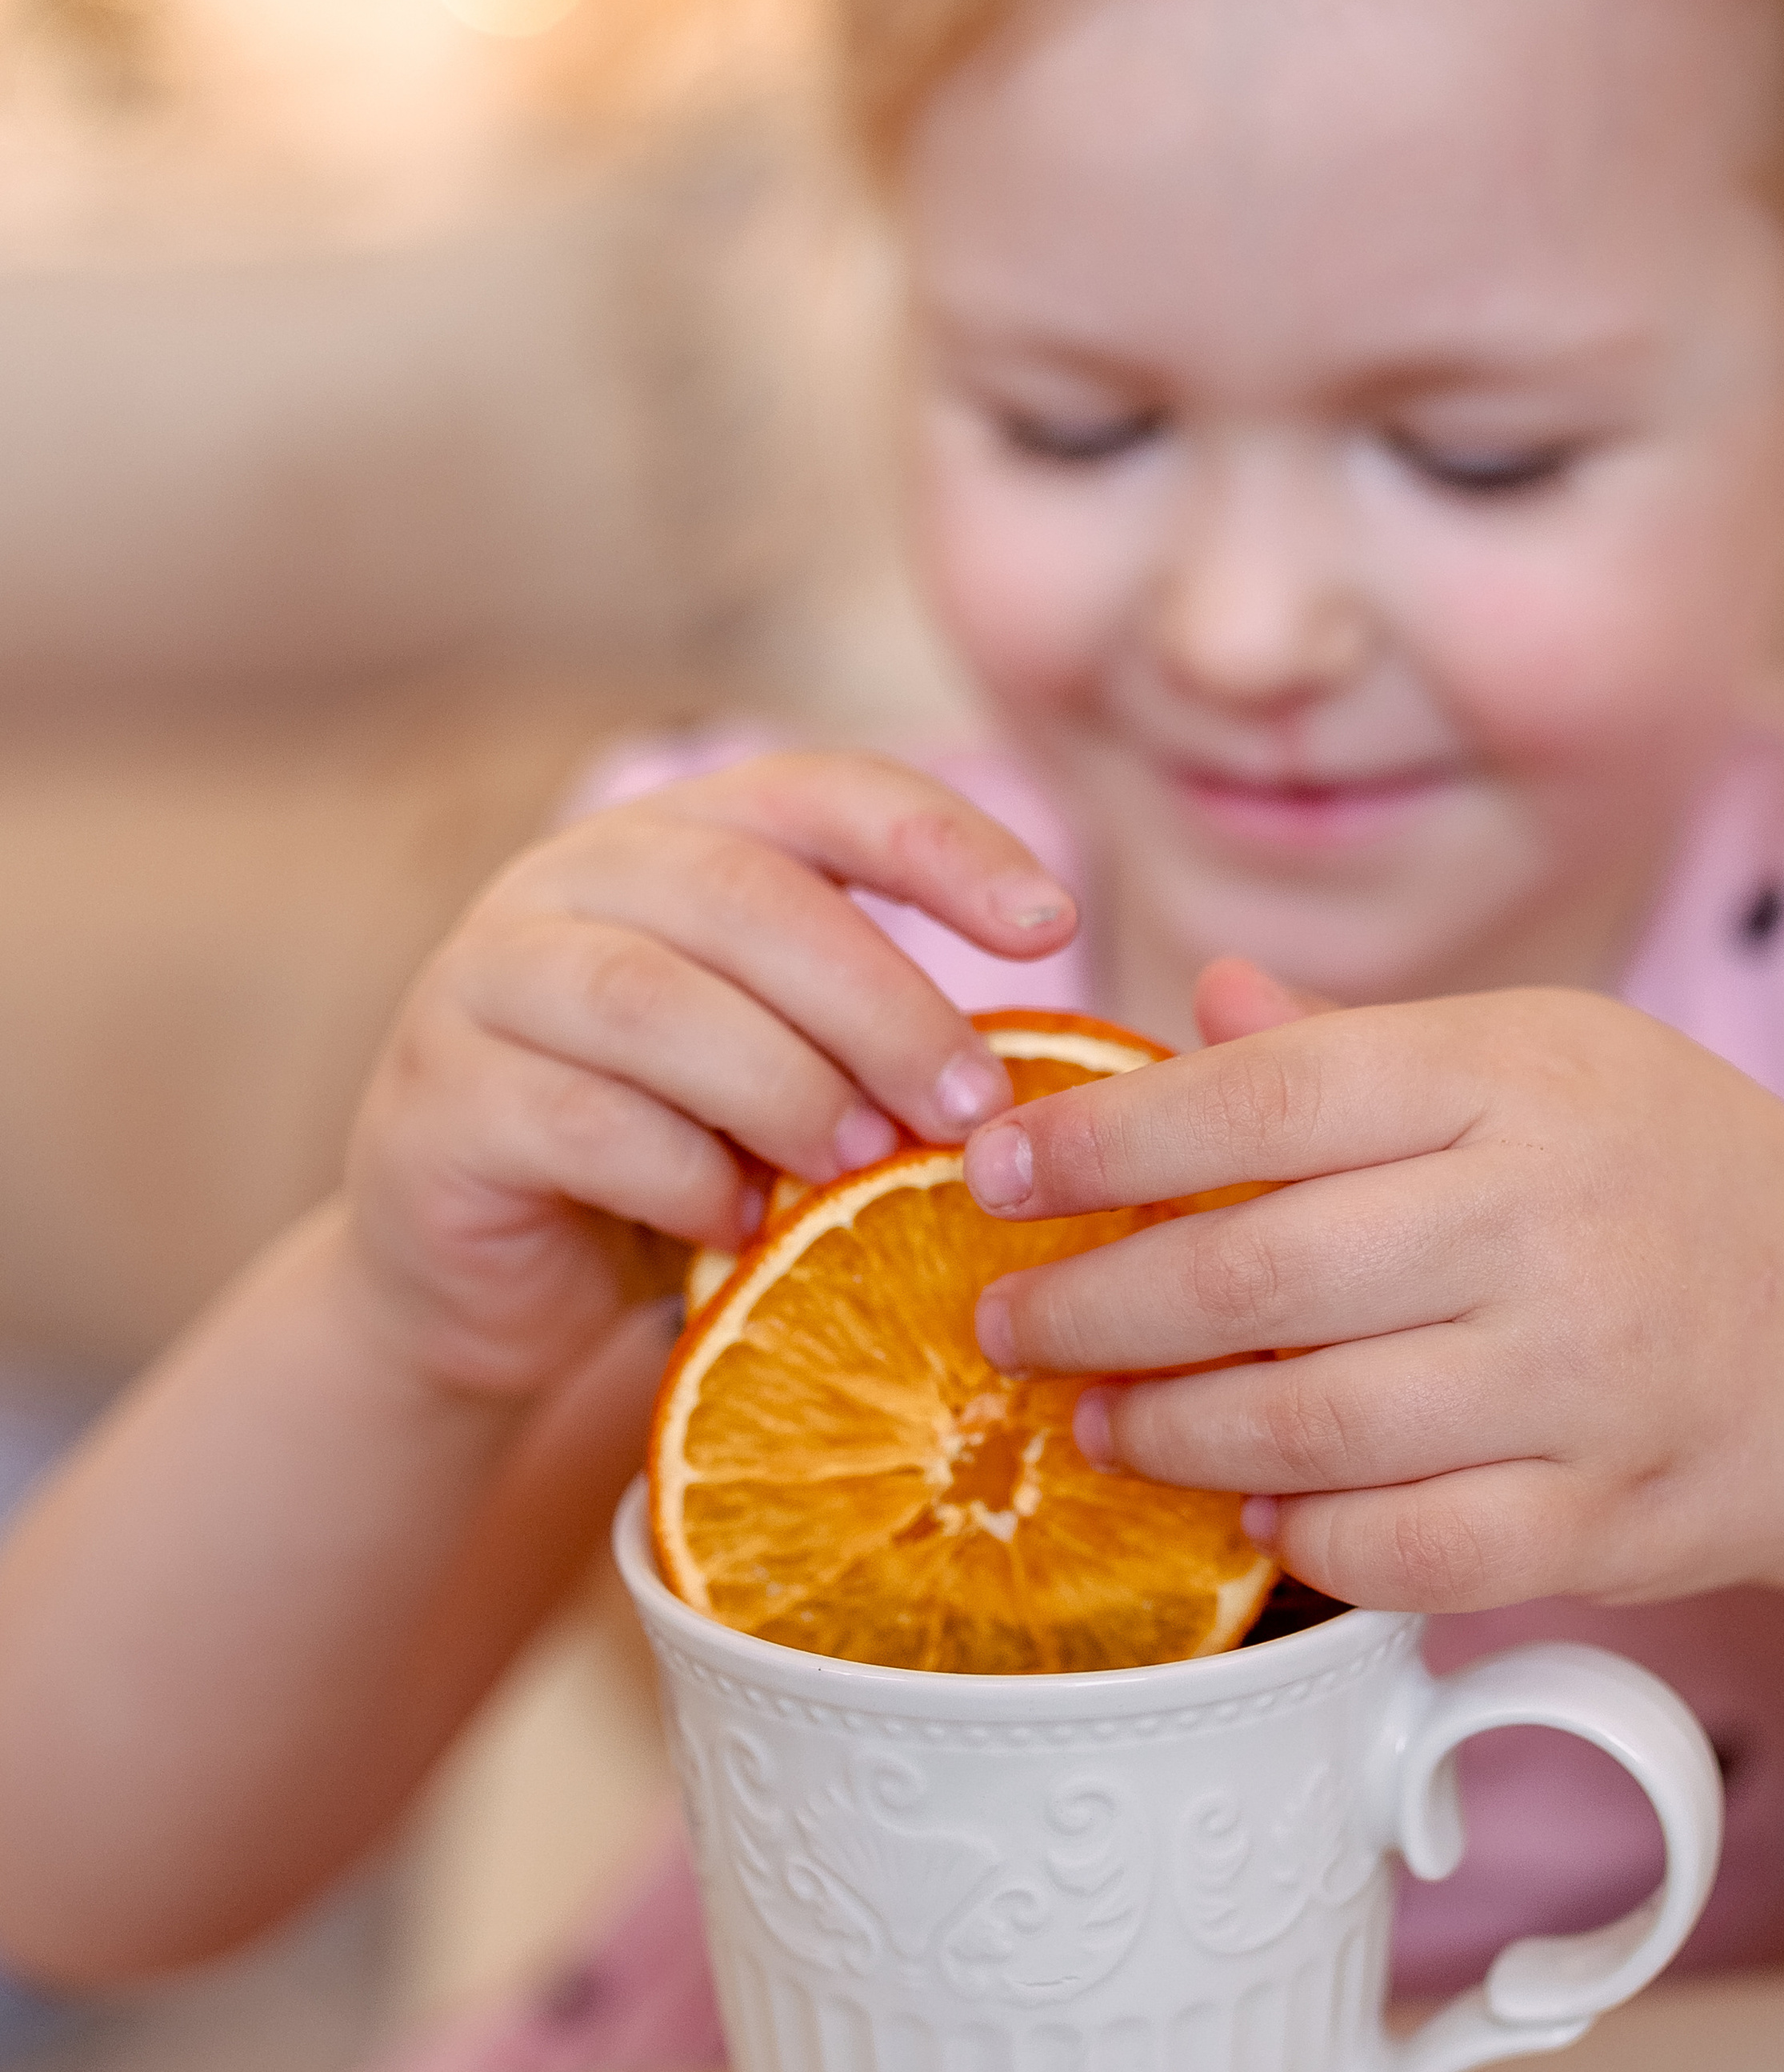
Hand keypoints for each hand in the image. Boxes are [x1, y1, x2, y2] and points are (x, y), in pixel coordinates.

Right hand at [344, 754, 1075, 1396]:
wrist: (484, 1278)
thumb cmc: (671, 1154)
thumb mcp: (782, 1071)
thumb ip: (862, 1040)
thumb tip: (1015, 1077)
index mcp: (676, 839)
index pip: (823, 793)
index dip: (944, 843)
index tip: (1054, 925)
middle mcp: (568, 880)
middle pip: (743, 895)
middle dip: (880, 1002)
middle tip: (970, 1106)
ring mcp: (485, 982)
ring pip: (650, 1000)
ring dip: (784, 1087)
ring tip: (862, 1168)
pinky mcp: (442, 1103)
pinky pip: (577, 1119)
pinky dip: (682, 1176)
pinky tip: (738, 1227)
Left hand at [965, 968, 1783, 1625]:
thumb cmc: (1679, 1183)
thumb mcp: (1549, 1062)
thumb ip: (1362, 1046)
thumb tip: (1194, 1000)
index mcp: (1519, 1076)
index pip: (1263, 1097)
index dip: (1101, 1141)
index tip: (987, 1173)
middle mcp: (1548, 1219)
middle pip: (1254, 1275)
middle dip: (1091, 1307)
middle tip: (1006, 1323)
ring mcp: (1583, 1382)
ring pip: (1308, 1428)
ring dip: (1167, 1434)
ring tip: (1096, 1418)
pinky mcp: (1604, 1521)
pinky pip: (1403, 1554)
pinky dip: (1303, 1543)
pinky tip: (1250, 1513)